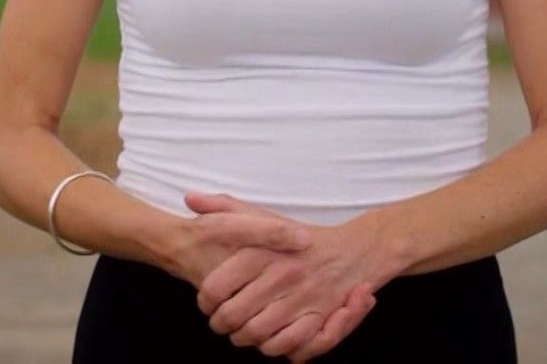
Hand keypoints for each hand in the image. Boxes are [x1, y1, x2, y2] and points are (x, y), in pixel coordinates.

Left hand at [187, 192, 384, 360]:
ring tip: (242, 331)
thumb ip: (225, 208)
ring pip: (256, 334)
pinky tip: (269, 338)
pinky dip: (273, 347)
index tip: (207, 303)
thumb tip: (190, 199)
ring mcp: (302, 297)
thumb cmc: (301, 236)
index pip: (216, 286)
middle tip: (221, 321)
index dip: (205, 301)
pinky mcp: (321, 316)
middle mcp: (282, 274)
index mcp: (263, 251)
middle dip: (221, 324)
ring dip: (244, 337)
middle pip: (232, 316)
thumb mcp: (264, 216)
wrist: (356, 250)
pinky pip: (287, 345)